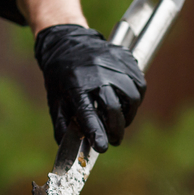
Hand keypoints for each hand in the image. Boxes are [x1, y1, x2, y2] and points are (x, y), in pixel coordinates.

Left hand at [35, 24, 145, 152]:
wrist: (67, 42)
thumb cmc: (60, 77)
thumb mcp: (54, 101)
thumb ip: (64, 128)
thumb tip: (74, 153)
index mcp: (75, 84)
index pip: (87, 113)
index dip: (96, 132)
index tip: (103, 147)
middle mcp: (96, 72)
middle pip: (114, 107)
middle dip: (116, 129)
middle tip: (115, 140)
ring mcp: (114, 63)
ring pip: (132, 97)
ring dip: (129, 114)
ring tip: (121, 120)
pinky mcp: (126, 58)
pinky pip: (139, 84)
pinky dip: (135, 98)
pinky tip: (126, 102)